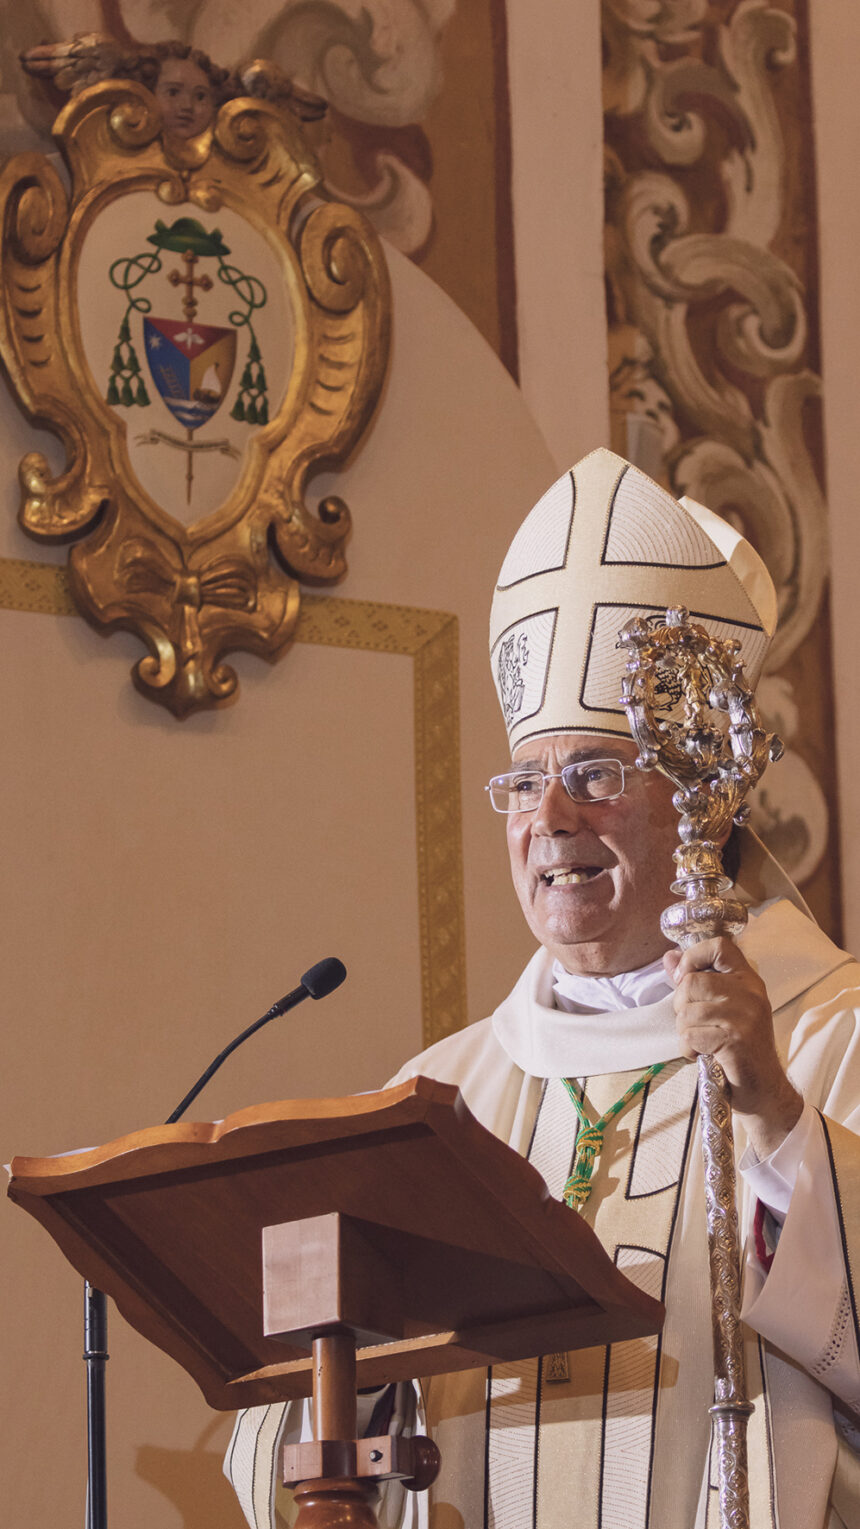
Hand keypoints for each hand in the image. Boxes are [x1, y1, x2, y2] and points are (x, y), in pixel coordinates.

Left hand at [663, 938, 802, 1158]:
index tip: (686, 977)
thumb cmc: (739, 1048)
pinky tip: (702, 1054)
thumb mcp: (722, 1009)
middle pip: (692, 982)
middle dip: (682, 1006)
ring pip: (687, 1011)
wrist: (765, 1088)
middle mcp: (750, 992)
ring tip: (701, 1042)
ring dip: (684, 1031)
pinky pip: (690, 1035)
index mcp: (748, 979)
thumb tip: (669, 957)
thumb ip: (696, 982)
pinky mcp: (735, 1039)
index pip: (719, 946)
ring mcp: (745, 1016)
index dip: (693, 956)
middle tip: (694, 1024)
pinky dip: (688, 1048)